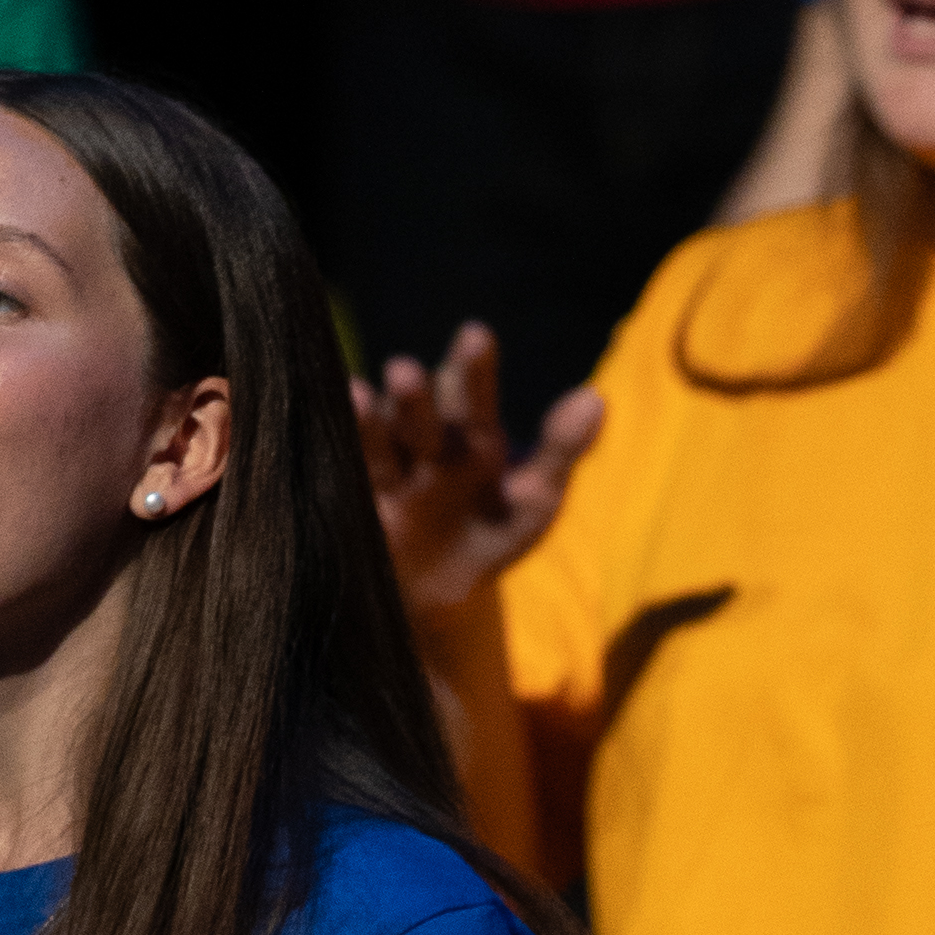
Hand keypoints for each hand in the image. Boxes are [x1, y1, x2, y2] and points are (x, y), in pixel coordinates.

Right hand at [354, 323, 603, 624]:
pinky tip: (338, 420)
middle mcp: (426, 440)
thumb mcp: (533, 503)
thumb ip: (560, 452)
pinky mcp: (357, 497)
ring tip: (362, 394)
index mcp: (472, 437)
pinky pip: (350, 470)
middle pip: (422, 410)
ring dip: (371, 418)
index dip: (474, 368)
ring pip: (381, 436)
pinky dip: (345, 447)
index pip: (474, 396)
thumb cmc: (490, 536)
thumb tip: (597, 397)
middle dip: (415, 395)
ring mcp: (389, 467)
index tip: (476, 336)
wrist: (440, 597)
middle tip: (405, 373)